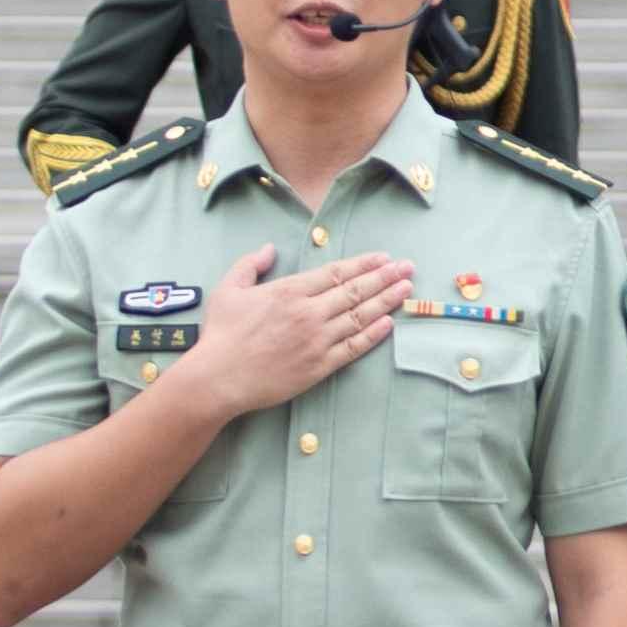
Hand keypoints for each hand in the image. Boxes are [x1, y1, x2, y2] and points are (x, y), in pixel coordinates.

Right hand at [173, 241, 409, 417]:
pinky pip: (353, 347)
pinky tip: (389, 323)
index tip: (384, 257)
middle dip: (385, 277)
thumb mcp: (228, 289)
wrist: (218, 378)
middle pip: (356, 290)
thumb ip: (251, 264)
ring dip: (386, 301)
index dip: (364, 264)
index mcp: (290, 291)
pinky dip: (373, 334)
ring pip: (360, 316)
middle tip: (408, 267)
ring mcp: (317, 340)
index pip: (337, 272)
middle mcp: (309, 313)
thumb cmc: (221, 334)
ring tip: (406, 289)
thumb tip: (270, 249)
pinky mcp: (319, 366)